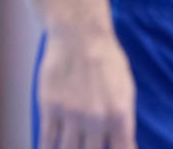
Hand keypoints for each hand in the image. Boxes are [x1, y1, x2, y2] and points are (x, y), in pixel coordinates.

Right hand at [37, 28, 135, 148]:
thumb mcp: (126, 91)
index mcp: (120, 116)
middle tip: (86, 146)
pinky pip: (47, 139)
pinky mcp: (50, 106)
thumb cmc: (106, 60)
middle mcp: (96, 119)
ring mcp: (71, 114)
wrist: (78, 34)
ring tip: (69, 148)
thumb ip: (124, 121)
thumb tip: (124, 144)